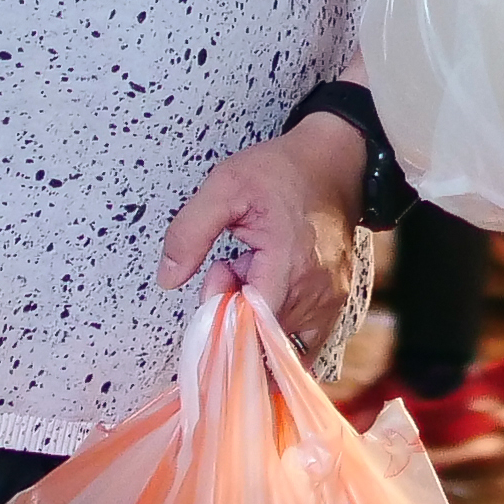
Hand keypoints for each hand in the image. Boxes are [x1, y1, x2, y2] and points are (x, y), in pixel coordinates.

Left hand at [161, 117, 364, 353]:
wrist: (333, 162)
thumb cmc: (282, 171)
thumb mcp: (224, 186)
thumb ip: (189, 232)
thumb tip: (168, 279)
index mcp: (288, 265)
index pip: (247, 326)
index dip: (222, 309)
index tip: (220, 270)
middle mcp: (315, 292)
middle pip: (259, 335)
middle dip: (235, 308)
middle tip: (234, 263)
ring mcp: (330, 301)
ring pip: (277, 339)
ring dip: (256, 314)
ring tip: (255, 270)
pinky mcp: (336, 303)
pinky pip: (302, 341)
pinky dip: (277, 325)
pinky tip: (270, 289)